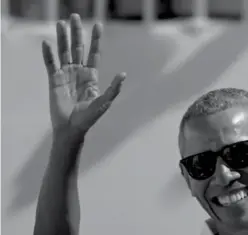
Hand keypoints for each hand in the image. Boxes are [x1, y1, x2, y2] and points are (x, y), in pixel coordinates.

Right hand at [42, 14, 125, 136]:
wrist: (71, 128)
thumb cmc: (89, 118)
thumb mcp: (104, 102)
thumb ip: (113, 89)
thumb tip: (123, 75)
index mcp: (91, 76)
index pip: (93, 53)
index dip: (95, 39)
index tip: (98, 25)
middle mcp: (78, 72)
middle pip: (77, 48)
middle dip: (76, 32)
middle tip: (74, 16)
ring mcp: (66, 75)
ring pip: (63, 52)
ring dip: (62, 38)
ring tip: (60, 23)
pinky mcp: (54, 80)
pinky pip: (50, 64)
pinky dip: (48, 54)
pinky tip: (47, 43)